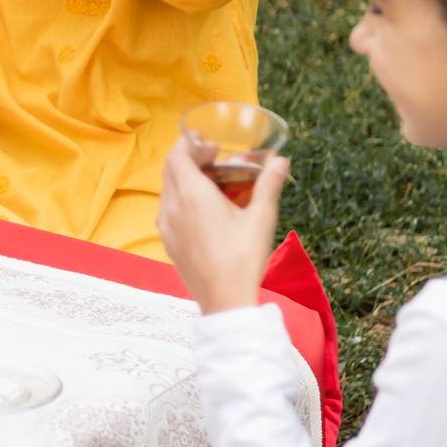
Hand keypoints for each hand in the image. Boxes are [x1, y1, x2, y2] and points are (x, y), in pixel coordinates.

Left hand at [157, 135, 287, 313]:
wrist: (225, 301)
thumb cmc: (244, 258)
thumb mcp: (261, 218)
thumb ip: (268, 184)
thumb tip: (280, 161)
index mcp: (192, 195)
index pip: (177, 155)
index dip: (191, 144)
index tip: (213, 147)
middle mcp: (172, 207)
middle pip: (170, 170)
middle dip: (190, 159)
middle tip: (216, 161)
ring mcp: (166, 226)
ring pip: (168, 190)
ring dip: (185, 179)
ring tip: (213, 185)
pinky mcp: (168, 243)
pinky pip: (168, 210)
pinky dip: (181, 200)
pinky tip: (204, 212)